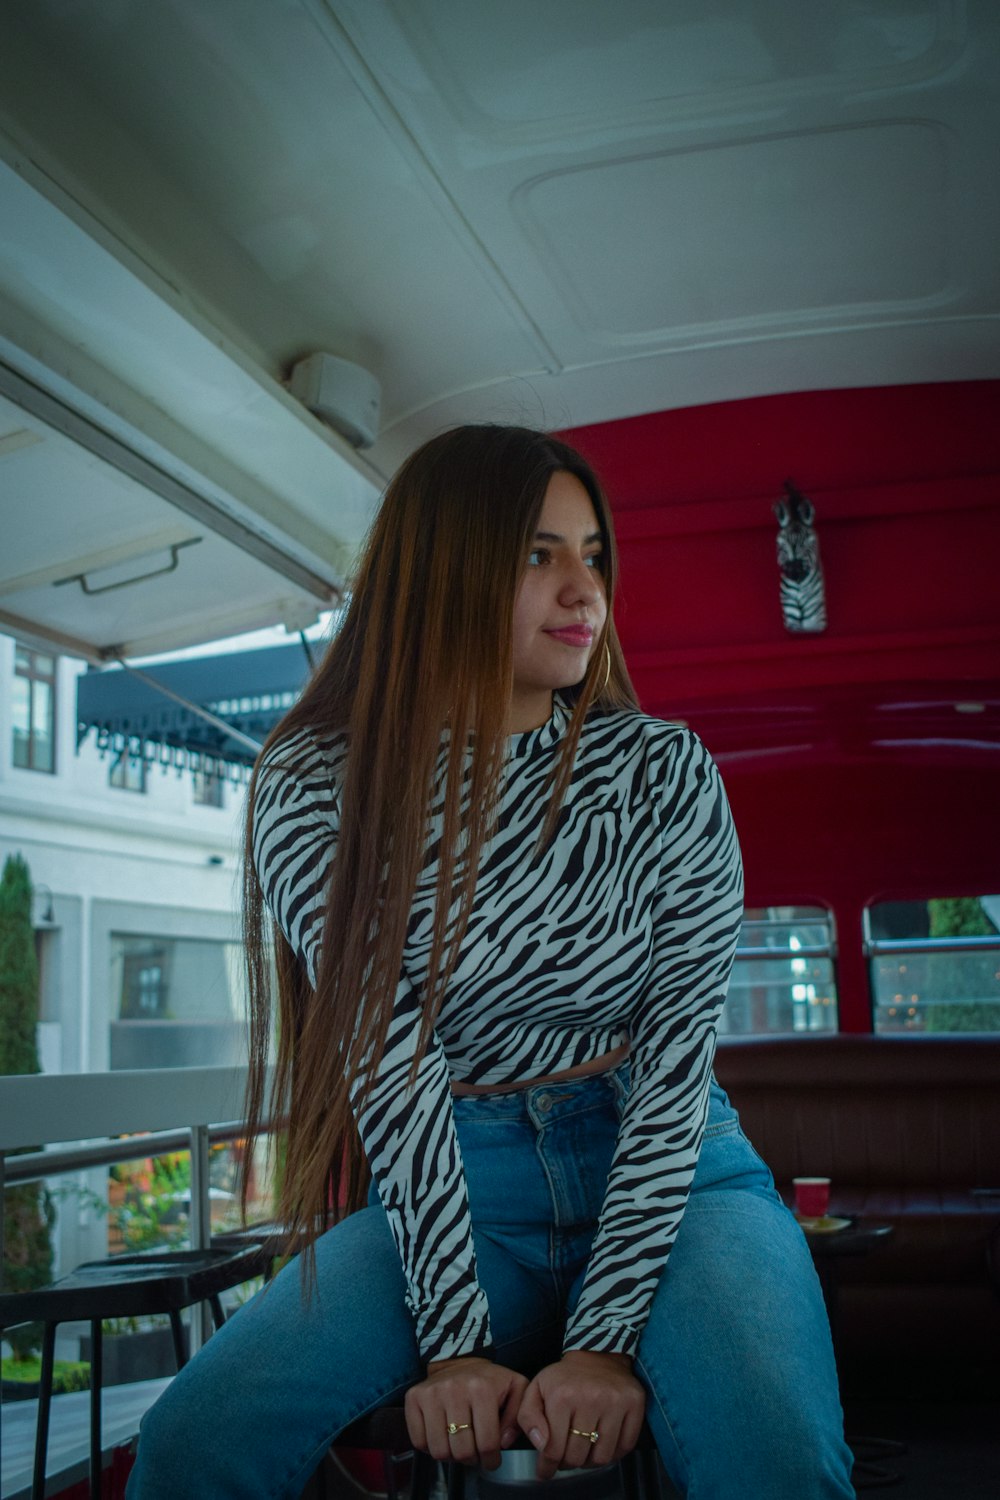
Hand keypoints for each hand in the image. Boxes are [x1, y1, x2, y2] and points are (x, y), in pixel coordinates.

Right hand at [404, 1355, 528, 1471]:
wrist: (458, 1360)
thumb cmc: (488, 1380)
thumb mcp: (515, 1389)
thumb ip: (519, 1416)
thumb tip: (504, 1443)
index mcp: (481, 1389)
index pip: (486, 1444)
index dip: (491, 1460)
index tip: (491, 1459)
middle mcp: (454, 1389)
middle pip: (462, 1451)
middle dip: (471, 1460)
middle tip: (474, 1453)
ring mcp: (431, 1393)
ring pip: (439, 1450)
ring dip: (451, 1456)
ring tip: (459, 1445)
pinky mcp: (413, 1398)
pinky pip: (418, 1441)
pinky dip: (430, 1447)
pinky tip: (442, 1436)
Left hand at [517, 1350, 645, 1479]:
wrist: (597, 1354)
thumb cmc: (565, 1377)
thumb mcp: (536, 1389)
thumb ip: (527, 1417)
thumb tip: (541, 1445)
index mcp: (562, 1395)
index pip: (553, 1449)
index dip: (547, 1465)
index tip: (545, 1470)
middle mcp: (590, 1398)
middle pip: (577, 1456)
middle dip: (567, 1463)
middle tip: (565, 1458)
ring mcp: (615, 1401)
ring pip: (602, 1457)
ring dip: (590, 1462)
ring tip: (583, 1452)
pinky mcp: (634, 1403)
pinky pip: (625, 1446)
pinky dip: (613, 1454)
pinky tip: (602, 1445)